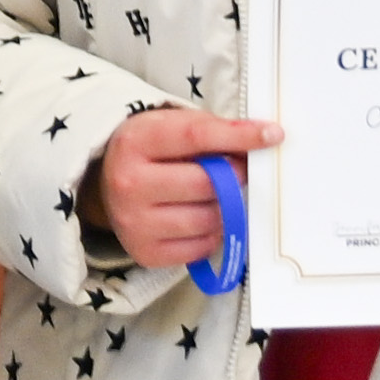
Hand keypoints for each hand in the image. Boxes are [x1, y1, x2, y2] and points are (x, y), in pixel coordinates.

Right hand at [93, 104, 269, 277]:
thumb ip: (213, 131)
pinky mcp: (145, 252)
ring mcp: (134, 222)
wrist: (106, 186)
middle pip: (206, 183)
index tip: (272, 135)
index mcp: (135, 142)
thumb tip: (265, 138)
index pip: (196, 136)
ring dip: (224, 208)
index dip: (238, 136)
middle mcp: (128, 183)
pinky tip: (200, 218)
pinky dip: (212, 234)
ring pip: (208, 219)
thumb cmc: (150, 153)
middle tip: (237, 172)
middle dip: (232, 177)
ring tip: (213, 197)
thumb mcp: (171, 127)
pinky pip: (201, 248)